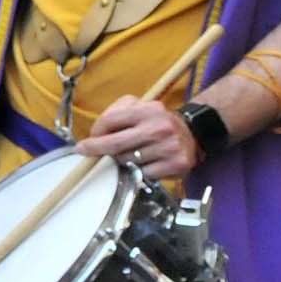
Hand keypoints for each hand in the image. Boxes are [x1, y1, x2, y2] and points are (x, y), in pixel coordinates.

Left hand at [76, 95, 198, 181]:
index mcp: (148, 110)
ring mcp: (169, 146)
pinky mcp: (177, 163)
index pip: (109, 120)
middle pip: (115, 143)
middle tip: (86, 153)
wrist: (194, 133)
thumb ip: (116, 114)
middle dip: (97, 150)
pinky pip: (144, 173)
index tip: (87, 141)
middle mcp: (160, 127)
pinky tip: (147, 163)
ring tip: (132, 154)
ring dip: (123, 160)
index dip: (95, 132)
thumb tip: (95, 135)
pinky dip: (140, 170)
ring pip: (128, 161)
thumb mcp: (140, 108)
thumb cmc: (158, 123)